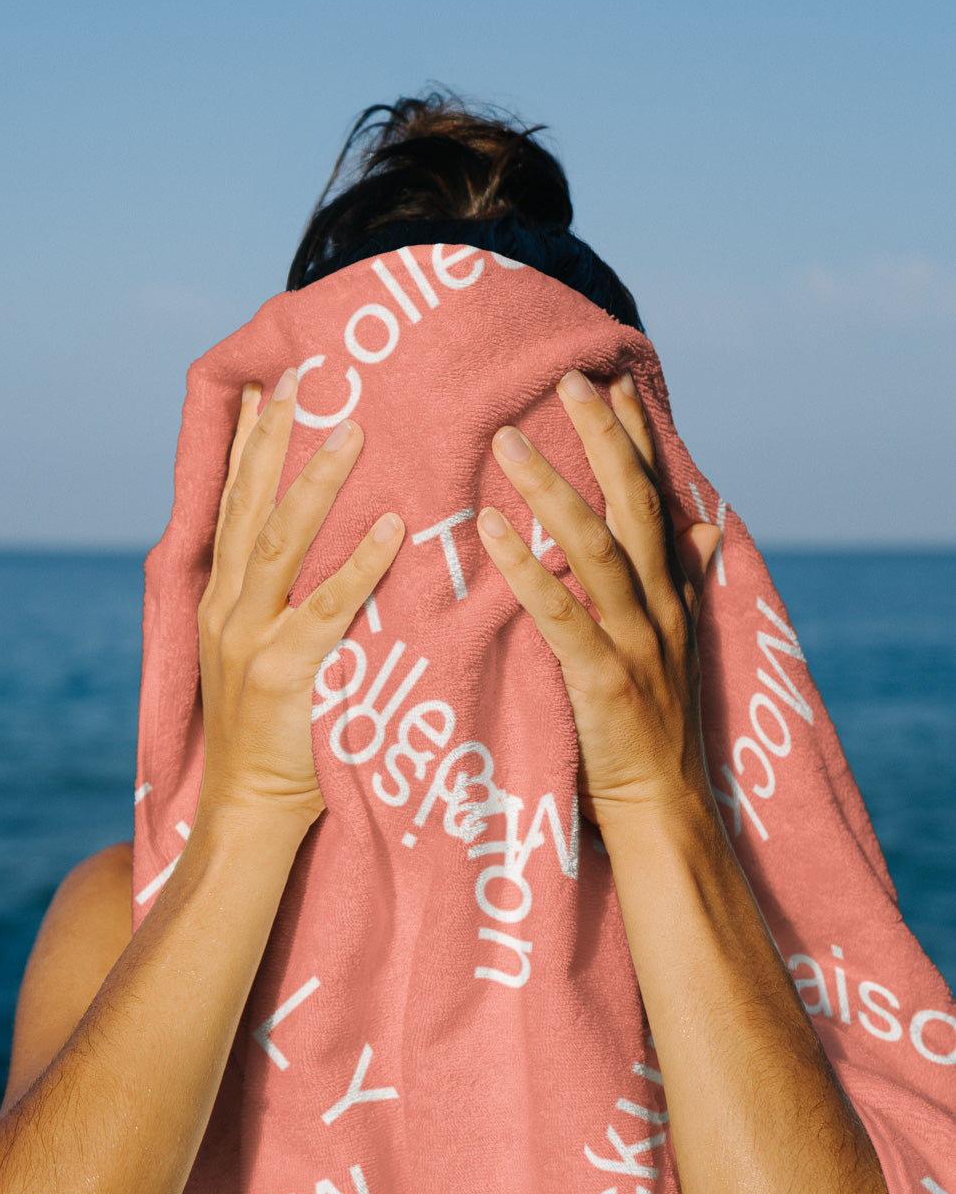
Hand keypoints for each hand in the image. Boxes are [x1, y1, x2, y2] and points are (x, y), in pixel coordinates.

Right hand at [196, 368, 404, 835]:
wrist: (250, 813)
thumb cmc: (275, 736)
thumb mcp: (261, 657)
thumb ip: (283, 605)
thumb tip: (325, 552)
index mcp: (223, 599)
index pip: (233, 505)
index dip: (247, 446)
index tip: (266, 389)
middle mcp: (227, 607)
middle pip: (249, 504)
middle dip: (273, 437)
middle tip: (305, 377)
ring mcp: (248, 639)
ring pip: (281, 541)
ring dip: (316, 481)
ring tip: (352, 430)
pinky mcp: (283, 674)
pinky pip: (326, 608)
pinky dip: (358, 565)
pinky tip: (388, 527)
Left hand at [475, 369, 720, 836]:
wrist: (663, 813)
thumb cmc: (655, 730)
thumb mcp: (677, 647)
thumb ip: (683, 580)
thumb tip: (701, 524)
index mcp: (674, 596)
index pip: (658, 500)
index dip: (639, 442)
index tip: (616, 384)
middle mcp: (663, 608)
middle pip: (635, 506)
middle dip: (605, 439)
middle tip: (570, 380)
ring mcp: (639, 643)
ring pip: (598, 548)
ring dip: (553, 490)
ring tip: (506, 441)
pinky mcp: (606, 681)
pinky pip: (562, 614)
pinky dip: (527, 569)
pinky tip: (491, 531)